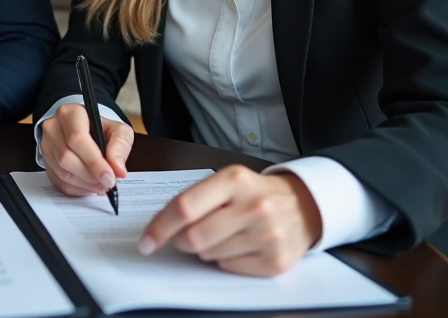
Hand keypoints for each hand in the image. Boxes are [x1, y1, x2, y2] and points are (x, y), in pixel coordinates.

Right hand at [40, 101, 132, 195]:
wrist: (85, 130)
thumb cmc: (101, 129)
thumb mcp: (118, 130)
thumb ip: (120, 146)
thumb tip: (118, 169)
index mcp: (70, 113)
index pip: (77, 138)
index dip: (94, 161)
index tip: (110, 176)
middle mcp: (53, 128)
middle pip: (67, 158)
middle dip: (91, 176)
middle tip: (109, 182)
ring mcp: (46, 146)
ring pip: (63, 173)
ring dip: (86, 184)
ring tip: (102, 183)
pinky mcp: (46, 163)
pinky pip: (60, 182)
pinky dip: (79, 189)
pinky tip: (91, 184)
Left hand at [138, 166, 321, 275]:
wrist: (302, 206)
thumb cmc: (253, 193)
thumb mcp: (226, 182)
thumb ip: (195, 199)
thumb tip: (158, 229)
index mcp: (234, 179)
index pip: (185, 207)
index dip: (159, 228)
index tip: (145, 242)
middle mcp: (254, 205)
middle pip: (195, 237)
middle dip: (181, 241)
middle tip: (185, 237)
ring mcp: (267, 234)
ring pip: (210, 255)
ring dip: (206, 249)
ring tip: (223, 234)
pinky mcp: (276, 260)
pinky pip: (230, 267)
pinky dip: (225, 260)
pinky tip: (239, 246)